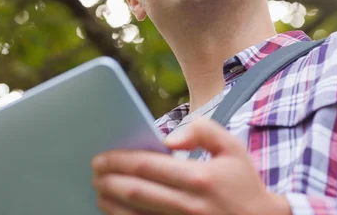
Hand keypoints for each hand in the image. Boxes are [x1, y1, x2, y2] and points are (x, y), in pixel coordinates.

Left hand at [91, 118, 290, 214]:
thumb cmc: (243, 183)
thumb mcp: (232, 147)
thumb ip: (203, 130)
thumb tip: (169, 137)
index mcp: (199, 178)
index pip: (148, 166)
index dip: (119, 161)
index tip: (102, 157)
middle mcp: (188, 205)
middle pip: (135, 192)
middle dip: (108, 181)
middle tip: (94, 172)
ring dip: (110, 203)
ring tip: (99, 190)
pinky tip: (114, 211)